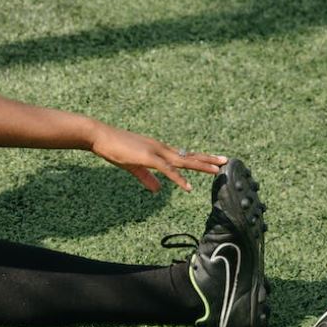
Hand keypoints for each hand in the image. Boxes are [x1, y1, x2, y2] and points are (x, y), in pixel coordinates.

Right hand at [89, 124, 226, 191]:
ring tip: (217, 170)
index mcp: (158, 150)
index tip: (212, 162)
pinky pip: (167, 170)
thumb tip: (158, 190)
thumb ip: (147, 178)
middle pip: (188, 156)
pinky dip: (179, 179)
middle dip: (207, 159)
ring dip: (201, 165)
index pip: (183, 155)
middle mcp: (161, 148)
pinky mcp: (148, 158)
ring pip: (183, 161)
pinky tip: (188, 187)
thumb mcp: (133, 166)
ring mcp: (155, 152)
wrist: (100, 136)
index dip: (198, 159)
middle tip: (226, 161)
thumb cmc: (114, 148)